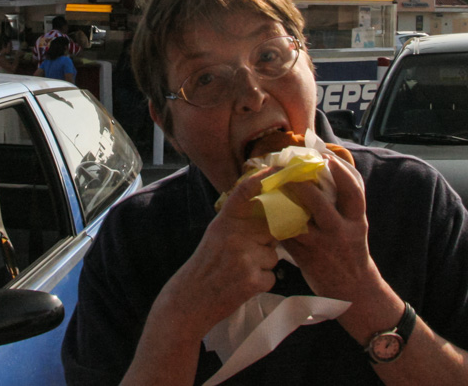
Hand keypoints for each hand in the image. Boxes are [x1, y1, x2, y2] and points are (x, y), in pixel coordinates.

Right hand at [159, 167, 279, 337]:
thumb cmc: (205, 266)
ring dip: (263, 265)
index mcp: (224, 221)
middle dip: (265, 242)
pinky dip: (262, 282)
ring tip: (240, 272)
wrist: (190, 300)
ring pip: (273, 255)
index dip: (263, 177)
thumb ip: (237, 222)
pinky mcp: (253, 279)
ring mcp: (244, 257)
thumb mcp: (215, 235)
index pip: (245, 192)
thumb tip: (268, 213)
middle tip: (243, 255)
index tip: (277, 168)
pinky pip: (272, 275)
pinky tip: (242, 285)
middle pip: (269, 229)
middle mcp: (234, 235)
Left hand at [280, 153, 380, 301]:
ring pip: (299, 219)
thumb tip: (326, 171)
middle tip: (289, 168)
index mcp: (357, 221)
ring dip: (285, 202)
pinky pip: (289, 236)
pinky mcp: (306, 257)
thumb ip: (344, 204)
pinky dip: (278, 222)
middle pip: (320, 202)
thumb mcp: (356, 226)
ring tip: (275, 185)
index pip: (353, 190)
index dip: (341, 171)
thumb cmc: (352, 251)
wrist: (355, 291)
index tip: (326, 156)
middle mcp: (341, 231)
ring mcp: (323, 245)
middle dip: (303, 184)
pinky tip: (268, 209)